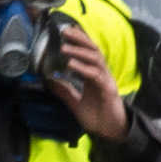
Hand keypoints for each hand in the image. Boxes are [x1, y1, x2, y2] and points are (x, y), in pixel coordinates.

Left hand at [55, 24, 132, 140]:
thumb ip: (64, 91)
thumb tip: (49, 81)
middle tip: (64, 30)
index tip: (66, 31)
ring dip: (80, 51)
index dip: (78, 41)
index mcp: (93, 75)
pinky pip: (95, 75)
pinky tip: (71, 64)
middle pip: (92, 50)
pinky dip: (83, 68)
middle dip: (80, 39)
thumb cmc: (97, 117)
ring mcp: (105, 80)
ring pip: (95, 59)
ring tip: (64, 47)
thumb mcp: (75, 103)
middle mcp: (101, 74)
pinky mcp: (107, 89)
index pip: (87, 53)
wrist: (111, 131)